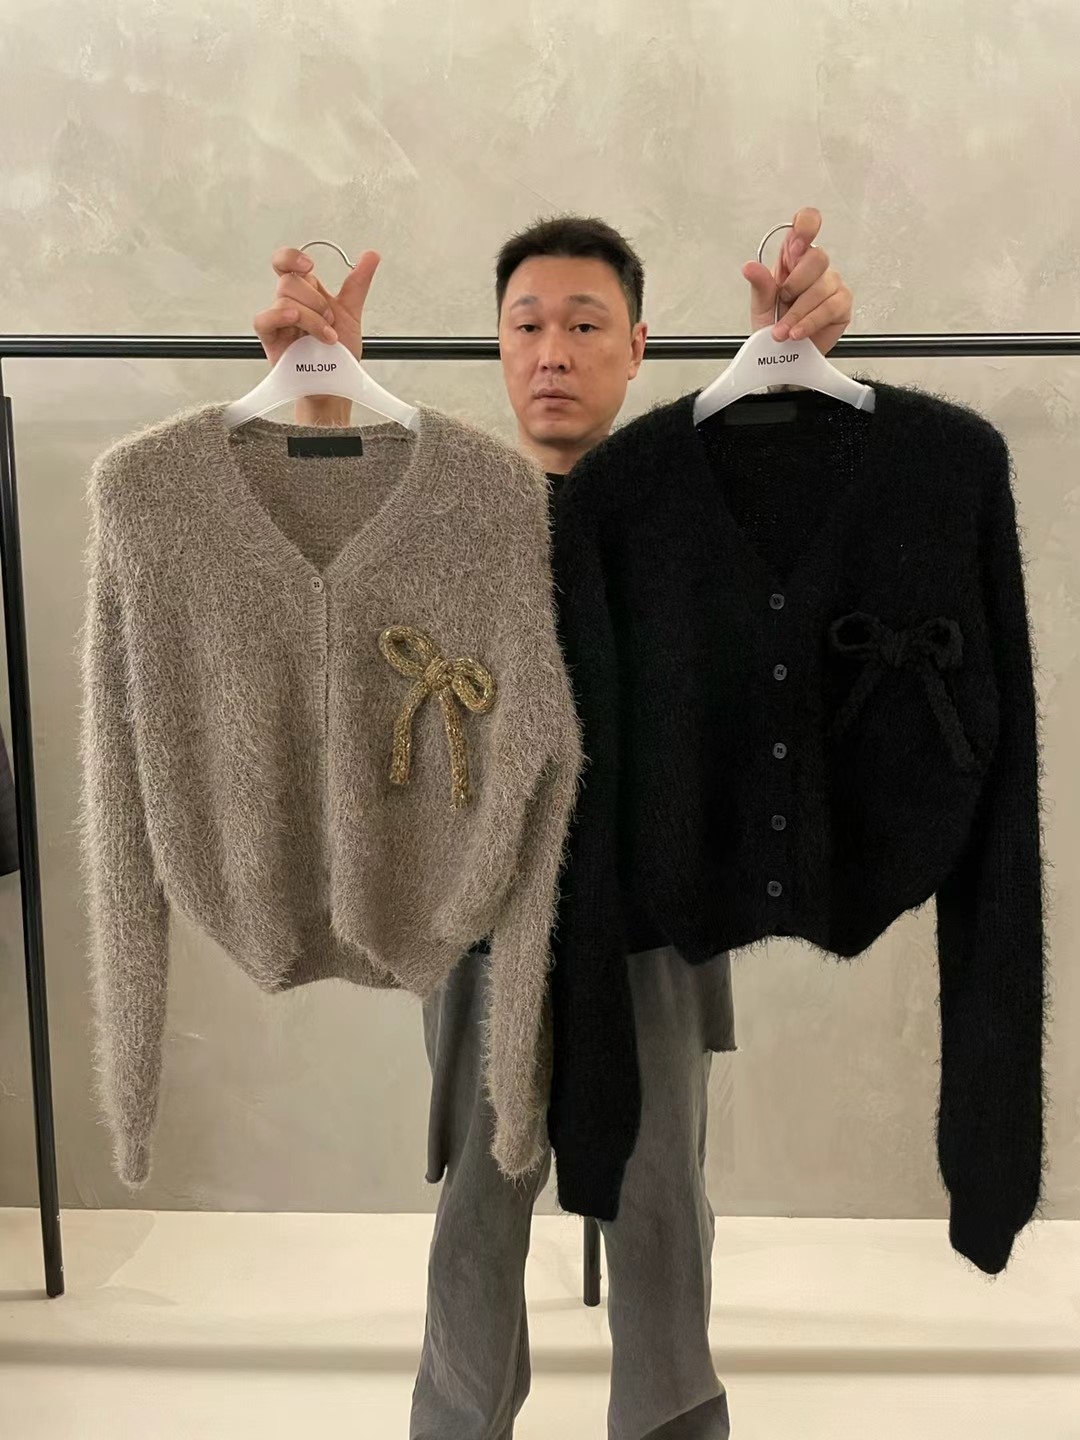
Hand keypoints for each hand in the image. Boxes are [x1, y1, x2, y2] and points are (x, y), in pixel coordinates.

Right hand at [253, 247, 379, 366]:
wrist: (336, 384)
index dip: (293, 258)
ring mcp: (279, 320)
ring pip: (285, 300)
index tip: (311, 266)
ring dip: (311, 318)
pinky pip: (264, 319)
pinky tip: (295, 321)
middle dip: (316, 301)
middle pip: (289, 281)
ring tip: (326, 337)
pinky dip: (280, 316)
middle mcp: (290, 303)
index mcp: (306, 292)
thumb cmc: (339, 355)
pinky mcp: (270, 338)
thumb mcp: (351, 313)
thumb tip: (371, 255)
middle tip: (330, 320)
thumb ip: (358, 283)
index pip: (287, 262)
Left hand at [743, 207, 852, 355]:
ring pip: (822, 287)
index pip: (807, 224)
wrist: (783, 356)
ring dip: (798, 313)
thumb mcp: (761, 304)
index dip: (806, 226)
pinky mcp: (842, 304)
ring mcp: (831, 284)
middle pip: (817, 257)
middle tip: (783, 301)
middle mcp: (814, 268)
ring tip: (783, 330)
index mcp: (793, 258)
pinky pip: (831, 307)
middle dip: (795, 284)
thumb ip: (760, 284)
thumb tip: (750, 267)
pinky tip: (799, 332)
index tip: (796, 246)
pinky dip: (811, 321)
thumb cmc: (774, 325)